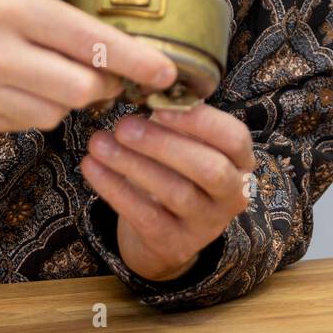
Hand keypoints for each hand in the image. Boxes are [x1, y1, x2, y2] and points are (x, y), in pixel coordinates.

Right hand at [0, 0, 177, 132]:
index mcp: (13, 3)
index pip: (90, 41)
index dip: (136, 60)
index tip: (168, 71)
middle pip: (79, 89)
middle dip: (105, 82)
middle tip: (111, 68)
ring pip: (55, 113)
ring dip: (71, 96)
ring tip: (61, 68)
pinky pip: (24, 124)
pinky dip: (37, 107)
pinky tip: (25, 79)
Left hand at [81, 103, 256, 282]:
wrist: (163, 234)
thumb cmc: (175, 171)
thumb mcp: (185, 145)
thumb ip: (175, 119)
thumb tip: (143, 88)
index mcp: (240, 161)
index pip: (234, 138)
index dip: (201, 121)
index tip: (160, 105)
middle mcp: (231, 195)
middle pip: (208, 168)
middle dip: (163, 144)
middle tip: (123, 125)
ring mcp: (206, 224)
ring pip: (176, 192)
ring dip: (133, 164)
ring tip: (99, 143)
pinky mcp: (174, 244)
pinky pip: (145, 215)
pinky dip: (115, 188)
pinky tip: (92, 167)